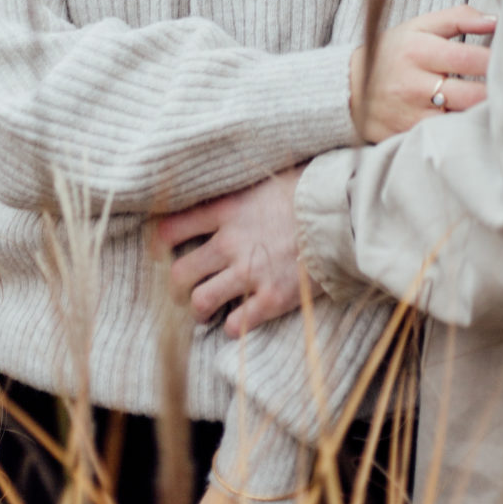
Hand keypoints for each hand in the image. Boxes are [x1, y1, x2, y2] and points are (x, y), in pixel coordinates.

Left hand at [156, 169, 311, 336]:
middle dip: (177, 286)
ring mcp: (250, 274)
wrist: (343, 211)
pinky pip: (236, 325)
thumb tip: (231, 176)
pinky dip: (234, 327)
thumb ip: (242, 191)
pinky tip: (240, 320)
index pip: (173, 229)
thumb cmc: (309, 188)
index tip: (160, 251)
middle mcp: (231, 244)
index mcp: (228, 211)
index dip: (160, 244)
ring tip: (206, 310)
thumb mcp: (267, 178)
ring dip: (200, 310)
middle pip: (179, 274)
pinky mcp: (272, 299)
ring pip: (201, 303)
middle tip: (184, 289)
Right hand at [349, 4, 495, 141]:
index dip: (498, 61)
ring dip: (485, 118)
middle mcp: (415, 85)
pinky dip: (465, 134)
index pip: (470, 58)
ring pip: (462, 122)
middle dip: (499, 94)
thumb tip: (496, 20)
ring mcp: (412, 116)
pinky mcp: (409, 139)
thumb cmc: (392, 53)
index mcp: (419, 51)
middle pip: (472, 95)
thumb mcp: (418, 27)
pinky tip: (479, 128)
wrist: (348, 90)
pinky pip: (447, 140)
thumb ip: (458, 17)